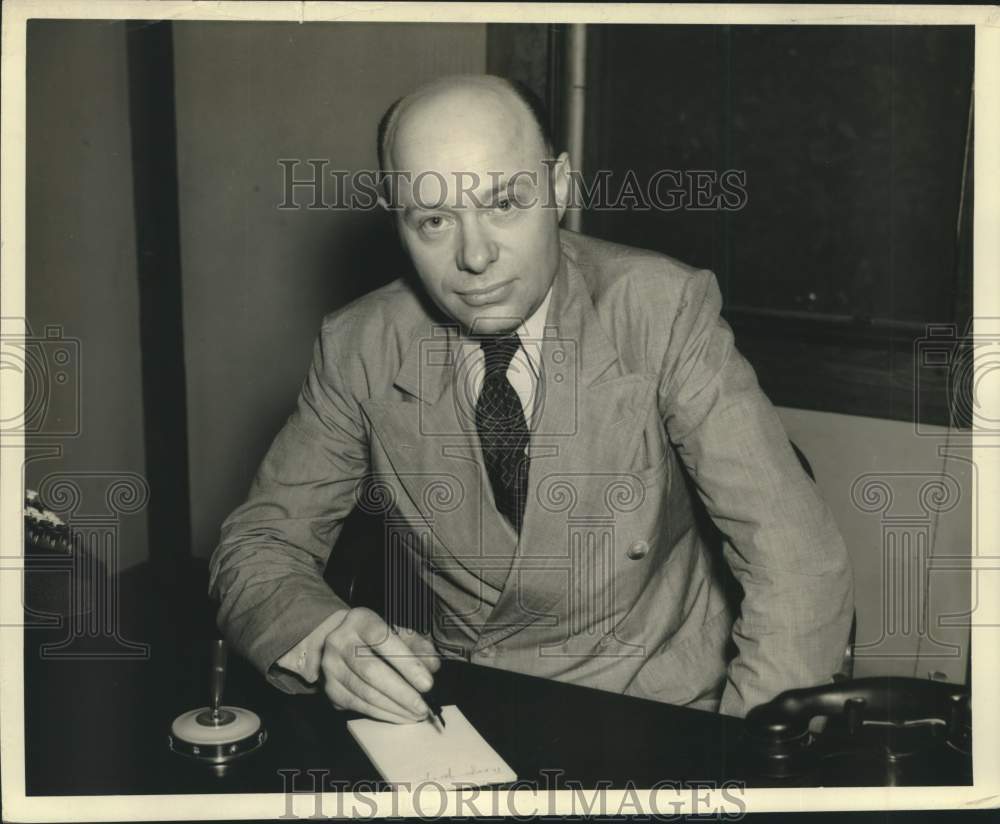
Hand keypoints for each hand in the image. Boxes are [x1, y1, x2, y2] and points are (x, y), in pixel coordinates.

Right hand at [319, 607, 440, 722]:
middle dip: (402, 693)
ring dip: (394, 707)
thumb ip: (419, 646)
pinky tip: (399, 716)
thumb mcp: (399, 632)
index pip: (382, 640)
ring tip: (416, 714)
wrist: (341, 641)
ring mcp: (331, 666)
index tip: (427, 684)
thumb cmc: (378, 637)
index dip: (406, 663)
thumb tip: (432, 667)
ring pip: (365, 692)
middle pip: (371, 671)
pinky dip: (382, 714)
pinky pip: (358, 706)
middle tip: (424, 707)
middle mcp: (339, 641)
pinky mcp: (330, 689)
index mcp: (360, 620)